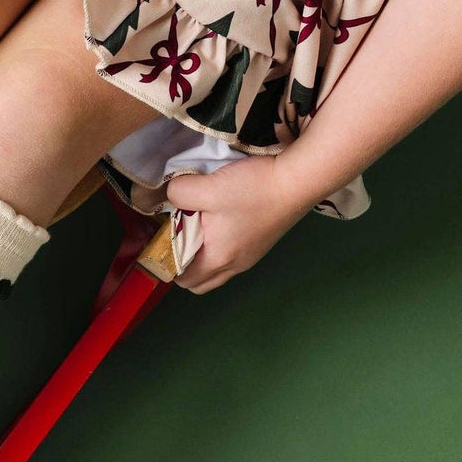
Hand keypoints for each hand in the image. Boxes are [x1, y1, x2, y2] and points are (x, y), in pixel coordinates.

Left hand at [164, 156, 311, 294]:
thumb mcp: (207, 188)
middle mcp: (235, 265)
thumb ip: (179, 193)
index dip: (167, 264)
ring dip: (203, 252)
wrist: (298, 180)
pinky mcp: (261, 242)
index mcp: (219, 259)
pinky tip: (220, 217)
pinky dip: (219, 244)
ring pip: (217, 267)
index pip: (184, 280)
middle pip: (201, 280)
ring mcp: (251, 256)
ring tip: (198, 223)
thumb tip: (170, 195)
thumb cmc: (253, 190)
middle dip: (184, 263)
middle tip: (179, 234)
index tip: (162, 239)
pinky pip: (231, 254)